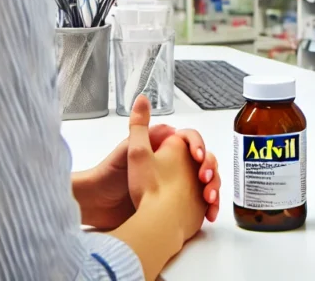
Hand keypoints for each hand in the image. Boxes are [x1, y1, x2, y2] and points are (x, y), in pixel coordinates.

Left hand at [124, 96, 208, 242]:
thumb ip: (140, 128)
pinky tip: (209, 213)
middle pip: (202, 161)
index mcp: (162, 149)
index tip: (197, 156)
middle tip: (205, 180)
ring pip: (206, 182)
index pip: (190, 141)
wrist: (101, 206)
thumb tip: (146, 101)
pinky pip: (202, 203)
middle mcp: (173, 165)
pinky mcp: (179, 204)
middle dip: (209, 169)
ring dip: (213, 188)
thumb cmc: (111, 177)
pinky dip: (210, 206)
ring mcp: (177, 185)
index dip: (197, 146)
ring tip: (210, 198)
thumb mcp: (127, 149)